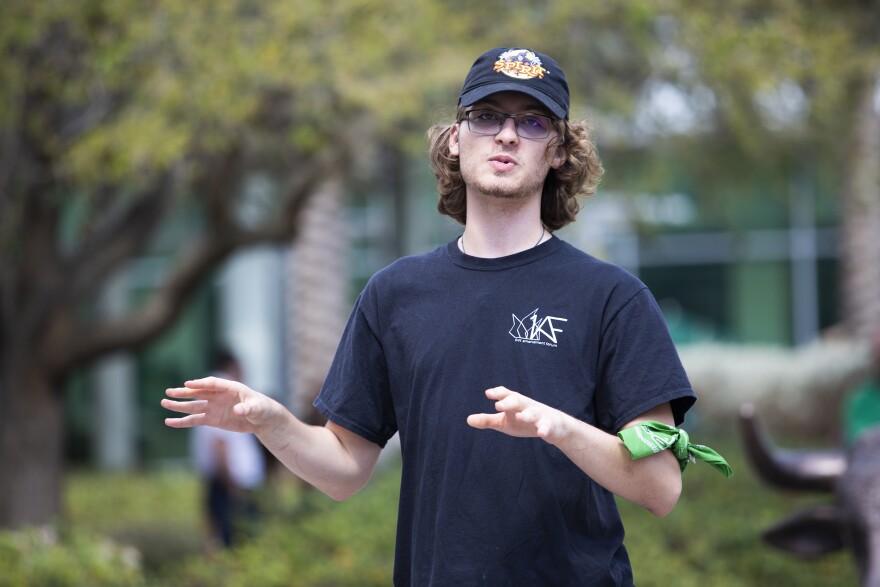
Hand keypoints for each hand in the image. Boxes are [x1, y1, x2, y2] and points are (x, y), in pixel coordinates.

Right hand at [162, 376, 277, 433]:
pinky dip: (182, 422)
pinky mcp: (212, 419)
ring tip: (164, 403)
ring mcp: (214, 407)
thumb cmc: (262, 408)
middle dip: (184, 392)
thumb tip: (238, 410)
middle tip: (169, 392)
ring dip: (179, 406)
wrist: (262, 419)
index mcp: (230, 388)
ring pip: (193, 406)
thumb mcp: (258, 408)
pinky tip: (169, 421)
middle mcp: (218, 396)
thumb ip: (248, 408)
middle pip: (198, 393)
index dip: (200, 383)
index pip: (212, 384)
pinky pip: (195, 420)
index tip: (188, 384)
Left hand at [466, 386, 571, 443]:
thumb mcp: (504, 422)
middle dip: (509, 401)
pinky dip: (545, 429)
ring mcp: (539, 414)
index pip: (505, 394)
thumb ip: (487, 420)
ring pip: (533, 413)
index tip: (488, 393)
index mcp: (514, 403)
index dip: (498, 393)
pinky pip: (547, 426)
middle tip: (498, 406)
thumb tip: (468, 419)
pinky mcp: (550, 424)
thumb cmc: (524, 421)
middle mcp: (526, 405)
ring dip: (527, 414)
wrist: (554, 426)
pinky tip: (541, 433)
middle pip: (517, 400)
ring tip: (520, 417)